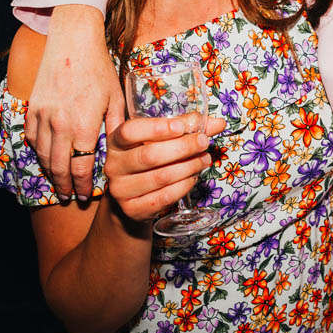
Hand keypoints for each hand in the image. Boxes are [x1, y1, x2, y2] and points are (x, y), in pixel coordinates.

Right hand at [26, 6, 122, 200]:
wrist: (72, 41)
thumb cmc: (98, 69)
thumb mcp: (115, 98)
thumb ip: (116, 128)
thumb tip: (121, 151)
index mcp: (82, 126)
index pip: (81, 168)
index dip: (83, 186)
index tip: (86, 195)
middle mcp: (59, 125)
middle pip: (58, 167)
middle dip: (65, 186)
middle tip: (71, 197)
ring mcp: (42, 116)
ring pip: (42, 155)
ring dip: (50, 172)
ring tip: (59, 183)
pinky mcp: (32, 108)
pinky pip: (31, 138)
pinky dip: (38, 152)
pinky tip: (46, 158)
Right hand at [105, 114, 225, 221]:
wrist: (132, 197)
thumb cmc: (148, 159)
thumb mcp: (158, 139)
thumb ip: (185, 127)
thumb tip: (218, 123)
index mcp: (116, 142)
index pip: (130, 131)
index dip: (157, 128)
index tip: (181, 126)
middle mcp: (114, 165)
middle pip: (149, 156)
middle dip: (182, 148)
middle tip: (203, 142)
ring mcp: (121, 190)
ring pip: (160, 177)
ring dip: (188, 167)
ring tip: (204, 159)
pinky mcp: (133, 209)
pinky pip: (164, 197)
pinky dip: (183, 186)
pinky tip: (193, 177)